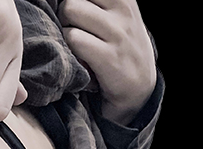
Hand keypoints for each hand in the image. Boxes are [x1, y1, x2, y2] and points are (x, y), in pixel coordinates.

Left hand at [57, 0, 155, 124]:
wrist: (140, 85)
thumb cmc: (121, 46)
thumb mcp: (119, 15)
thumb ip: (97, 4)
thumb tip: (62, 0)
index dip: (75, 3)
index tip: (77, 17)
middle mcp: (122, 9)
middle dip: (65, 15)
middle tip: (73, 32)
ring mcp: (117, 33)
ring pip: (70, 11)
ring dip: (64, 30)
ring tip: (75, 44)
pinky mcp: (109, 57)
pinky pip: (74, 39)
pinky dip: (69, 50)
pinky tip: (78, 59)